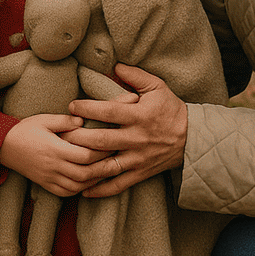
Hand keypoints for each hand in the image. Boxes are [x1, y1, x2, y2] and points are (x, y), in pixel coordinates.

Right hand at [0, 114, 114, 197]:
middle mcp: (53, 166)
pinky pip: (66, 192)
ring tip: (106, 172)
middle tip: (117, 162)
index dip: (102, 152)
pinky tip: (88, 182)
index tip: (113, 145)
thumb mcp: (44, 119)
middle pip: (85, 174)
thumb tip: (83, 120)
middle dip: (103, 169)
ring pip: (77, 186)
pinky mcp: (45, 185)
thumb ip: (65, 120)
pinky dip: (80, 189)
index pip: (85, 155)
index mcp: (55, 148)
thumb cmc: (26, 129)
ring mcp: (49, 177)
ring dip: (93, 181)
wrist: (2, 146)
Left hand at [65, 64, 186, 197]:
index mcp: (139, 115)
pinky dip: (100, 190)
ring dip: (85, 165)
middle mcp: (137, 138)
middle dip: (79, 138)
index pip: (109, 111)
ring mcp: (138, 158)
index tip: (72, 106)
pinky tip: (83, 189)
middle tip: (61, 134)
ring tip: (66, 161)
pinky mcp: (140, 173)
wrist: (193, 139)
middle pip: (102, 140)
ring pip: (107, 165)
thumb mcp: (157, 87)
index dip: (88, 108)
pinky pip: (118, 184)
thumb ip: (135, 76)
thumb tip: (114, 65)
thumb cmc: (171, 110)